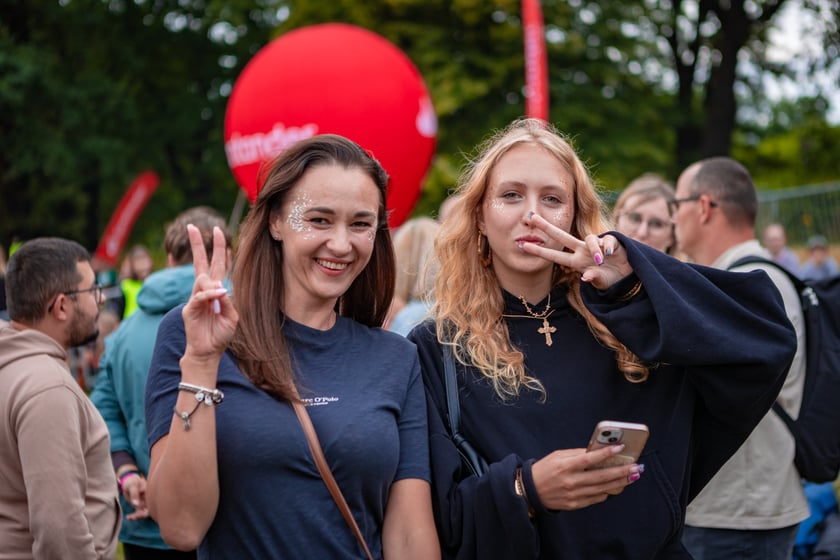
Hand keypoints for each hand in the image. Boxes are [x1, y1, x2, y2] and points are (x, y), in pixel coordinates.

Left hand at [121, 473, 149, 520]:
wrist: (129, 482)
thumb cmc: (132, 482)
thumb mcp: (132, 485)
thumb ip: (134, 493)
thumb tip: (136, 504)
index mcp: (150, 493)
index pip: (153, 502)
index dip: (150, 508)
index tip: (140, 510)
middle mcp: (149, 499)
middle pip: (150, 509)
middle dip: (143, 514)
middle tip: (135, 516)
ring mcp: (144, 503)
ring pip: (144, 513)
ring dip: (138, 516)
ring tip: (129, 517)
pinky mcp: (139, 506)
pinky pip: (138, 513)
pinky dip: (134, 516)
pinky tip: (127, 517)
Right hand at [181, 225, 237, 362]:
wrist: (209, 352)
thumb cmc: (221, 334)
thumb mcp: (232, 317)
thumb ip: (228, 301)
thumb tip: (221, 289)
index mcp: (216, 291)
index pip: (218, 267)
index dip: (220, 252)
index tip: (220, 234)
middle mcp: (204, 291)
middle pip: (201, 263)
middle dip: (199, 244)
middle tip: (194, 226)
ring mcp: (195, 299)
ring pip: (202, 280)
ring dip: (212, 284)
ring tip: (220, 295)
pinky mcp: (189, 309)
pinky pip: (199, 297)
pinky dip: (209, 294)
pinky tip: (218, 294)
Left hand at [520, 213, 631, 289]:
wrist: (629, 276)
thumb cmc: (610, 279)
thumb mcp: (601, 282)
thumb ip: (594, 279)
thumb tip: (586, 277)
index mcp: (576, 262)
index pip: (554, 256)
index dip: (539, 251)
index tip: (523, 246)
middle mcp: (582, 251)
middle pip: (562, 236)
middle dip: (547, 227)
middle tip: (532, 217)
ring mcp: (595, 246)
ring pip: (589, 239)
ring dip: (594, 250)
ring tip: (600, 260)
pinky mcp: (610, 241)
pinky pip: (605, 241)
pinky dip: (607, 247)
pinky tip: (609, 254)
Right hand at [531, 445, 642, 509]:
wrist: (530, 491)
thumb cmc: (544, 469)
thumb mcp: (557, 456)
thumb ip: (576, 454)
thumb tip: (596, 451)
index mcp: (566, 466)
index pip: (591, 459)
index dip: (607, 453)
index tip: (621, 448)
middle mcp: (571, 481)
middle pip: (602, 476)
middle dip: (622, 471)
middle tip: (637, 467)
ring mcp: (574, 495)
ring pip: (603, 489)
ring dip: (620, 483)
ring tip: (633, 476)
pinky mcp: (575, 505)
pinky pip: (595, 499)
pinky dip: (607, 492)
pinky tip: (616, 487)